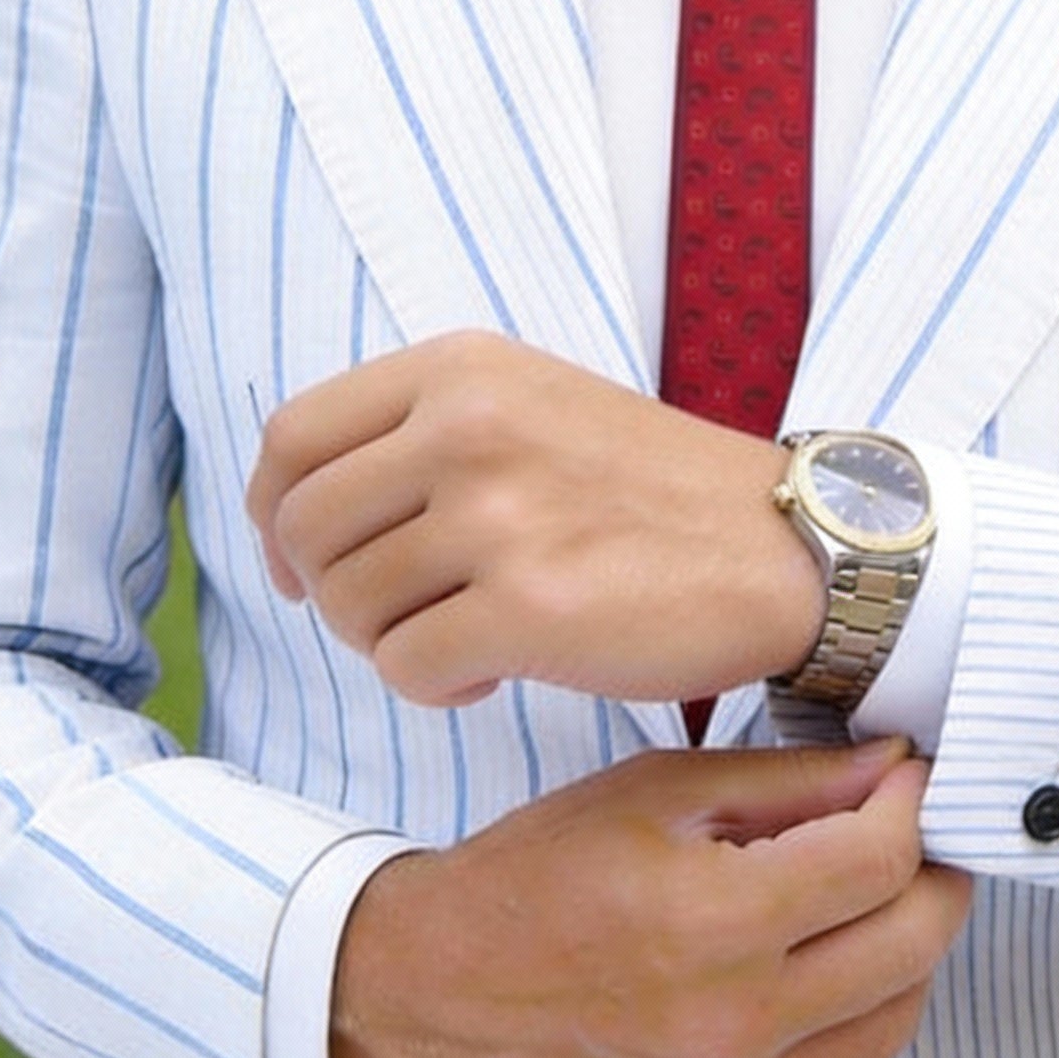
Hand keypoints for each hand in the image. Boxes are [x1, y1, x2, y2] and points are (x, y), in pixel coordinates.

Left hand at [245, 330, 824, 704]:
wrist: (786, 546)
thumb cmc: (652, 492)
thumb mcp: (533, 404)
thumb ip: (421, 432)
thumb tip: (296, 517)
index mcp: (462, 370)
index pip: (293, 437)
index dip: (273, 515)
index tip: (298, 562)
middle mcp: (468, 426)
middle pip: (306, 529)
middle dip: (332, 594)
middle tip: (398, 617)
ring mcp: (497, 514)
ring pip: (348, 607)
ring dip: (391, 644)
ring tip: (466, 638)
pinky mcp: (529, 606)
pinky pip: (406, 668)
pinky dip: (435, 687)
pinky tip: (493, 673)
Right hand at [330, 740, 973, 1057]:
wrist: (433, 991)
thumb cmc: (534, 876)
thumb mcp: (656, 793)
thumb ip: (787, 783)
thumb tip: (890, 766)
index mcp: (713, 921)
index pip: (881, 862)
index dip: (913, 806)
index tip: (909, 779)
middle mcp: (732, 1028)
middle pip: (912, 946)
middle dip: (933, 877)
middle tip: (914, 839)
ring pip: (893, 1026)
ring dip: (906, 955)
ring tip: (871, 905)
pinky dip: (861, 1033)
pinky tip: (832, 983)